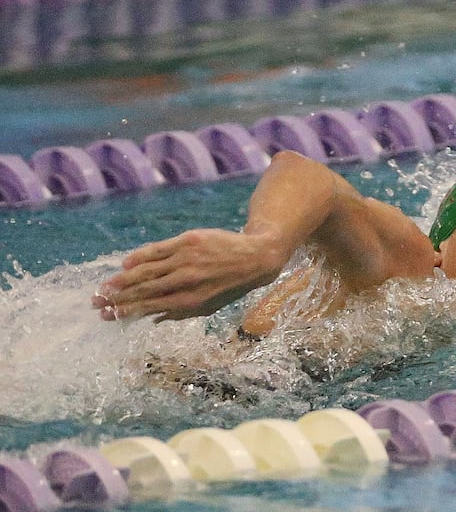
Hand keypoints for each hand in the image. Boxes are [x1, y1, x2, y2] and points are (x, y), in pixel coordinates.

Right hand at [92, 228, 282, 321]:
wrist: (255, 257)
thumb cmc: (229, 285)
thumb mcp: (208, 307)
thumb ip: (178, 313)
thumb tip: (149, 320)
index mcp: (190, 302)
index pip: (149, 307)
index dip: (126, 312)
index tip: (107, 315)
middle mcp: (186, 281)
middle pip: (143, 290)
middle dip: (116, 298)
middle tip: (96, 302)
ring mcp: (186, 259)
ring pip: (146, 270)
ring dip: (122, 279)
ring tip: (104, 286)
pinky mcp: (187, 241)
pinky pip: (157, 250)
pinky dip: (140, 257)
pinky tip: (125, 263)